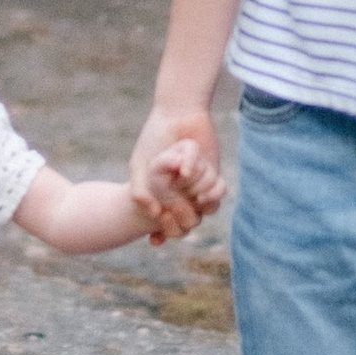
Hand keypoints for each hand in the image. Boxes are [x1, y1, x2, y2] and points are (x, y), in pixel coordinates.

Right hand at [132, 102, 221, 237]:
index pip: (162, 219)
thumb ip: (139, 191)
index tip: (154, 240)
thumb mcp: (140, 166)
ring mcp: (198, 182)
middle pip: (184, 218)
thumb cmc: (155, 137)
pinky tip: (203, 194)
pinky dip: (211, 194)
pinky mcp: (213, 172)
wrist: (179, 114)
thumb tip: (152, 215)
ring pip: (202, 209)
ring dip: (198, 208)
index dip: (159, 233)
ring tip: (192, 201)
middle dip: (179, 225)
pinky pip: (217, 193)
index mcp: (161, 189)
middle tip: (175, 222)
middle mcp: (180, 188)